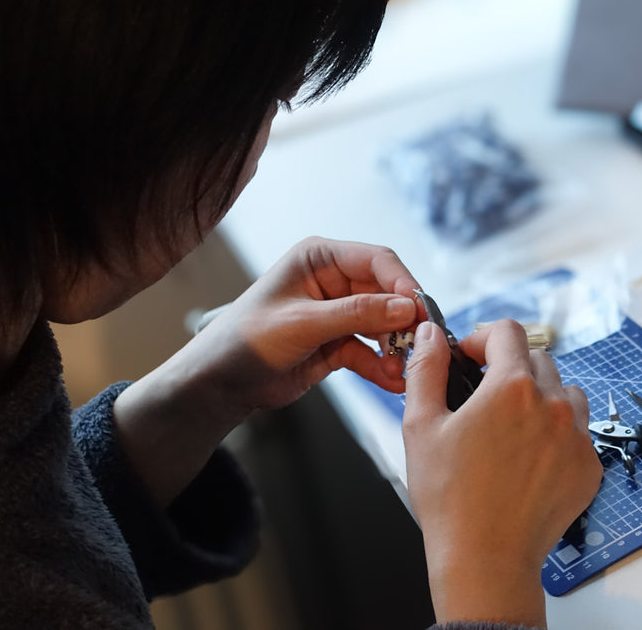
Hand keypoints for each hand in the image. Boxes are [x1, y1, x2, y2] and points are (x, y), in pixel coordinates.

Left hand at [114, 237, 422, 504]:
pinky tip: (392, 382)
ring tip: (405, 370)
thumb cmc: (246, 340)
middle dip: (404, 321)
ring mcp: (337, 312)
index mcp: (320, 257)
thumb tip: (406, 307)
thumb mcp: (303, 323)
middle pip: (386, 293)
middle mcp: (333, 280)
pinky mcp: (338, 342)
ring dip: (396, 347)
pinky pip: (371, 351)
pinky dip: (382, 366)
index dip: (403, 283)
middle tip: (420, 346)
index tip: (420, 310)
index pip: (376, 260)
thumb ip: (356, 314)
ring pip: (383, 324)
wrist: (220, 384)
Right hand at [403, 320, 602, 628]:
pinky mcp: (589, 466)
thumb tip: (431, 334)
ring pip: (565, 392)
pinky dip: (558, 434)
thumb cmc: (450, 499)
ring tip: (513, 427)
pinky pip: (579, 432)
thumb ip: (426, 369)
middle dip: (509, 368)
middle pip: (537, 358)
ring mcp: (577, 436)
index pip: (507, 331)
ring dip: (541, 397)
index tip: (470, 358)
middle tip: (485, 398)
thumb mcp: (420, 426)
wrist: (486, 559)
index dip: (483, 338)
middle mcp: (553, 405)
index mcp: (512, 387)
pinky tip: (530, 459)